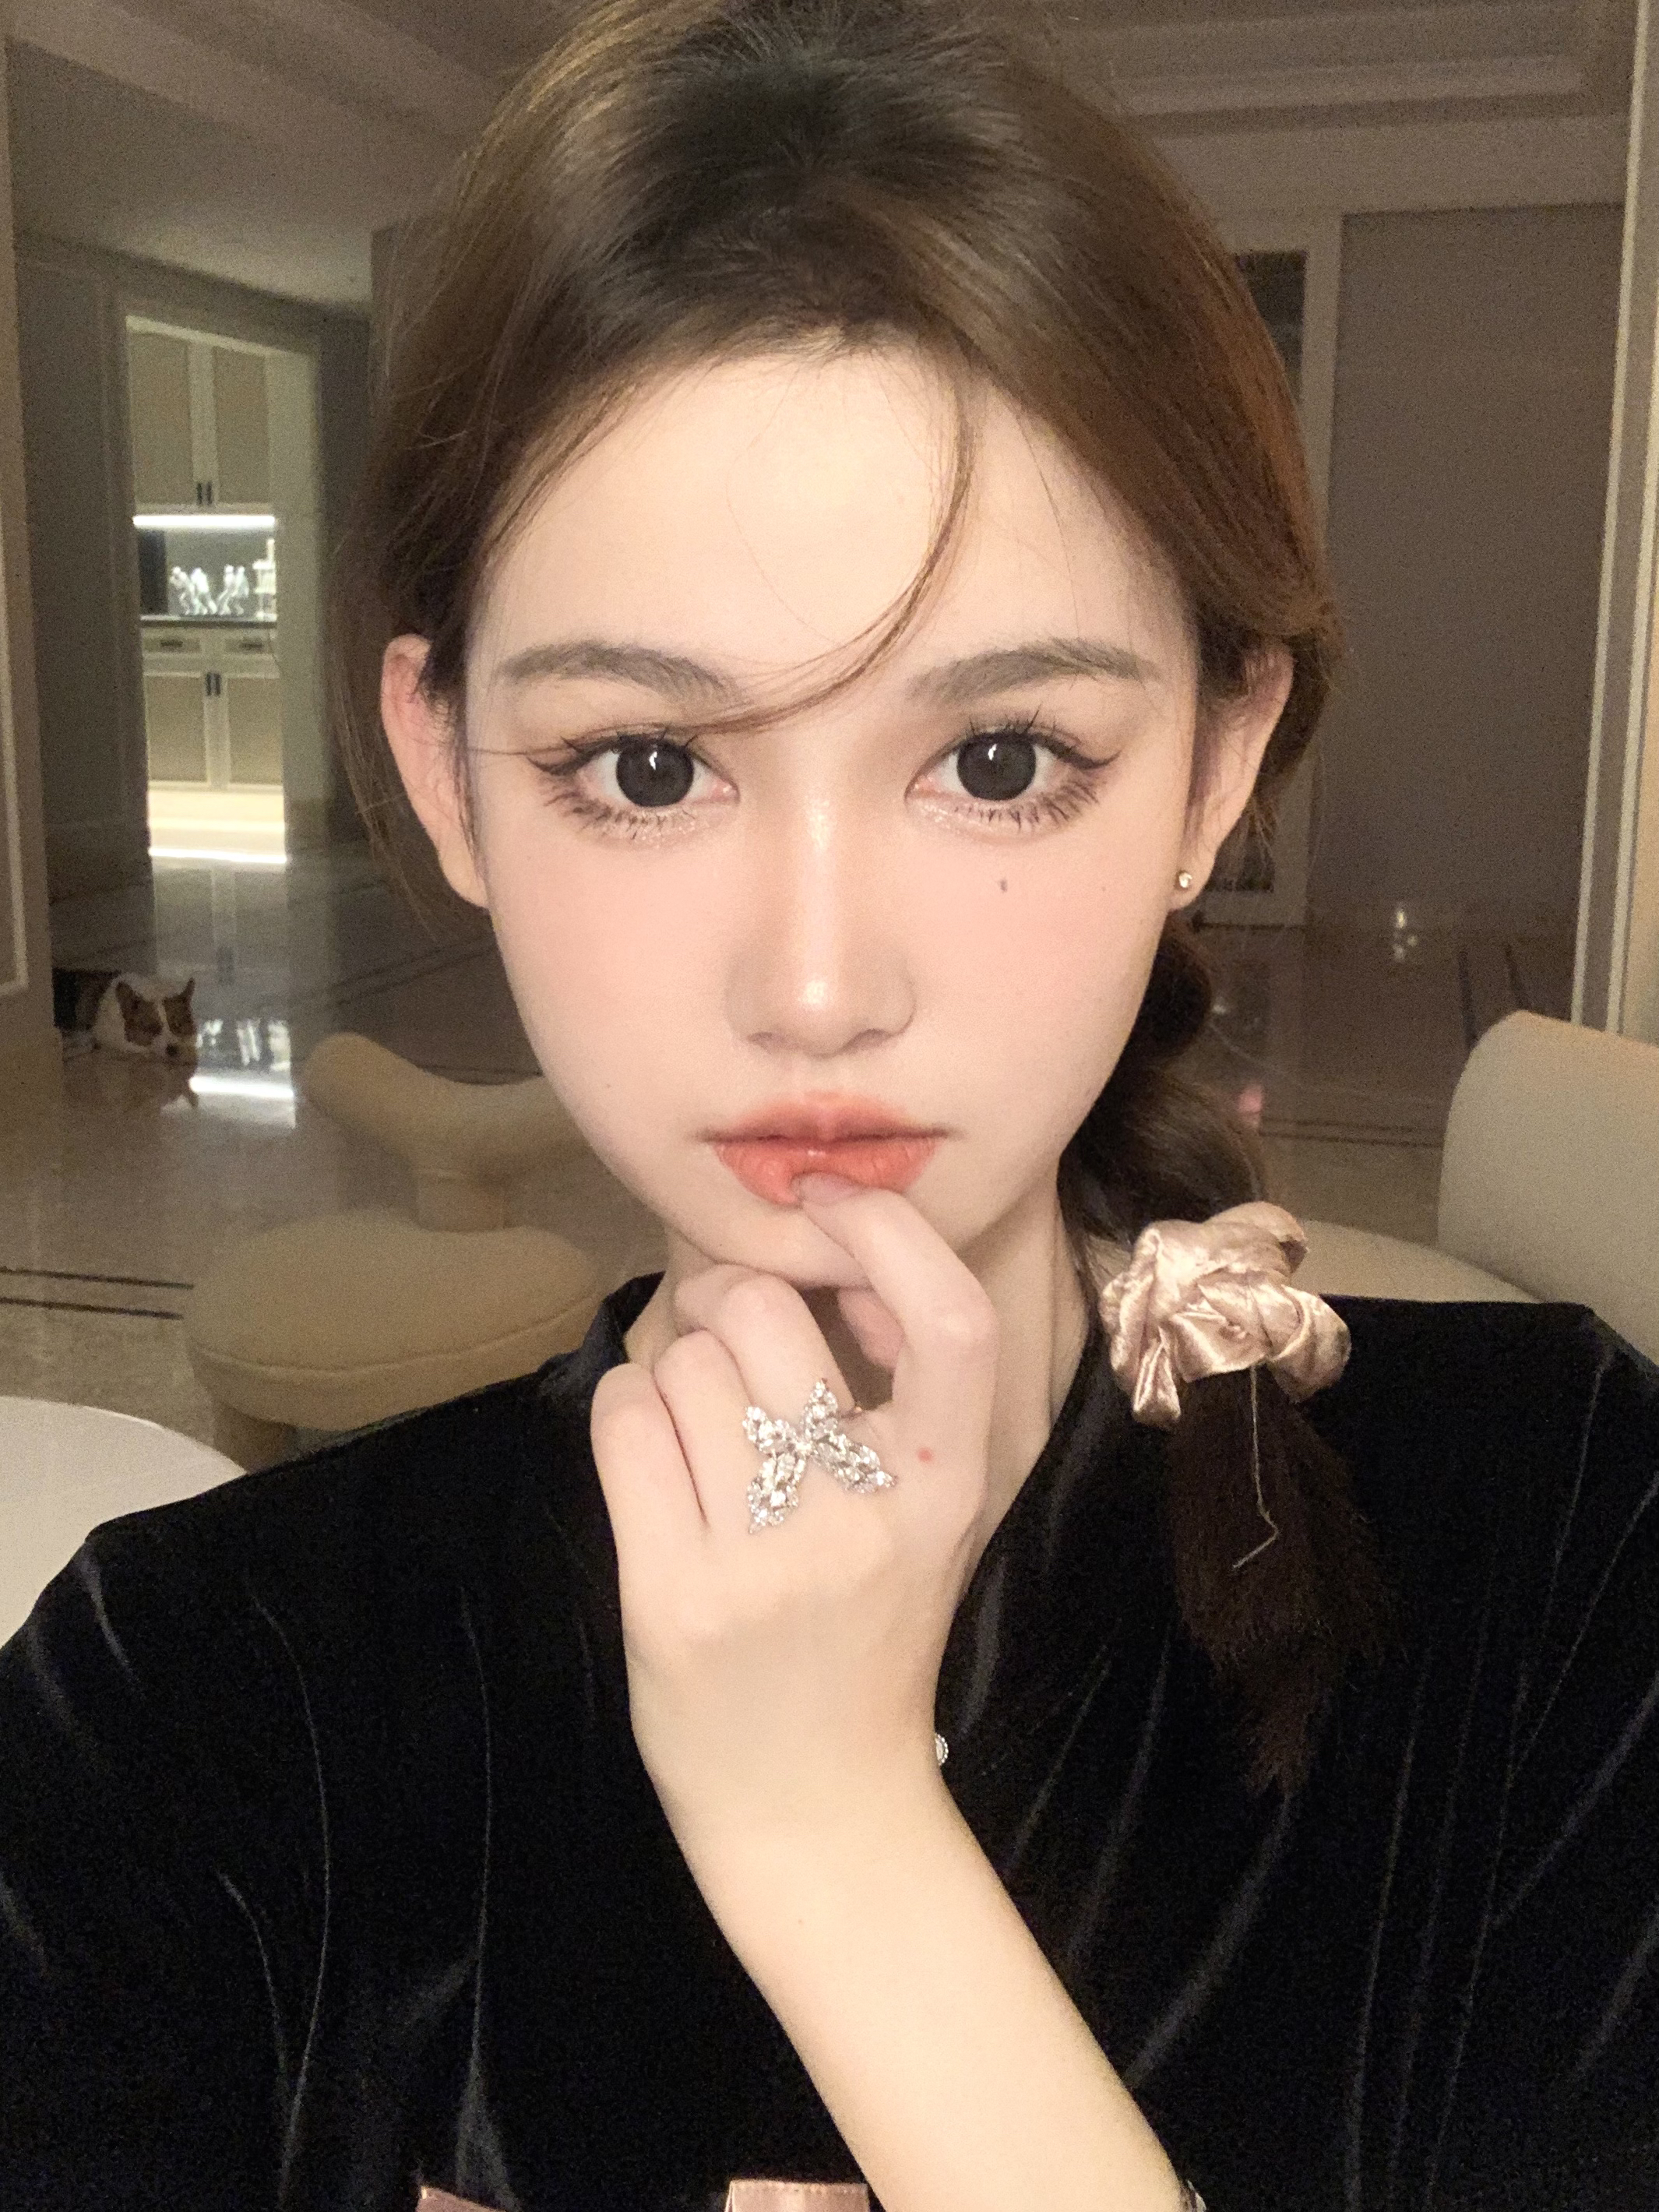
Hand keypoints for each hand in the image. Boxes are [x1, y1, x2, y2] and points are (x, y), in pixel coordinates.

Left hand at [589, 1181, 999, 1866]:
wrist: (819, 1808)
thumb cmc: (867, 1638)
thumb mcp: (928, 1522)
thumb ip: (902, 1403)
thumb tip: (827, 1251)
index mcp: (947, 1487)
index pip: (950, 1319)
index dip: (888, 1232)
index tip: (833, 1203)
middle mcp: (866, 1516)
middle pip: (766, 1314)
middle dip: (724, 1301)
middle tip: (720, 1333)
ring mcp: (767, 1561)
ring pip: (684, 1364)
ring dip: (673, 1370)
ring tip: (694, 1428)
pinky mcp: (676, 1599)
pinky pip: (625, 1425)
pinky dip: (625, 1410)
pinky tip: (648, 1449)